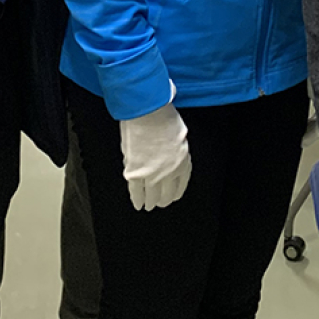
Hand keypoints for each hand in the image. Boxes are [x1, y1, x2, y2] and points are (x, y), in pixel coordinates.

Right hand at [119, 87, 190, 211]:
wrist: (148, 112)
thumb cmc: (164, 116)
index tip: (172, 196)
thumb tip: (170, 156)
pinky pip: (136, 191)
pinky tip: (137, 203)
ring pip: (151, 196)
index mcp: (182, 163)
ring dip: (150, 202)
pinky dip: (136, 199)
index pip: (180, 185)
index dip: (175, 193)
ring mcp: (151, 175)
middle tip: (159, 202)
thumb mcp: (180, 135)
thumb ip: (176, 150)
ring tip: (148, 205)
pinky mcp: (135, 173)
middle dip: (163, 200)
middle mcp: (169, 172)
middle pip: (166, 194)